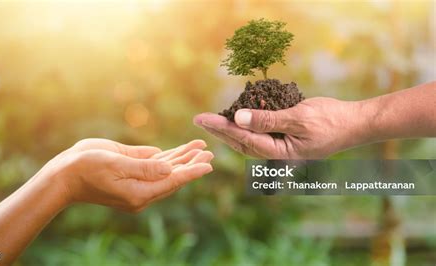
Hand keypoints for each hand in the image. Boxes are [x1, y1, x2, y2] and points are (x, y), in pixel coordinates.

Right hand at [43, 138, 212, 211]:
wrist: (64, 174)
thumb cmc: (85, 169)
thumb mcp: (115, 165)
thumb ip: (143, 167)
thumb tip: (169, 168)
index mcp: (139, 193)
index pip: (172, 181)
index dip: (192, 172)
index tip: (209, 164)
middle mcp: (141, 189)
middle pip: (173, 176)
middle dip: (192, 163)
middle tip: (209, 152)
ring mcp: (136, 180)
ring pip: (165, 169)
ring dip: (183, 158)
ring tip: (200, 147)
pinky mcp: (130, 170)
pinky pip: (153, 164)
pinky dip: (167, 156)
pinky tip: (179, 152)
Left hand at [194, 97, 367, 158]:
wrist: (356, 123)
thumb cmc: (331, 120)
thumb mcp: (298, 117)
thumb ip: (268, 119)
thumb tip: (238, 118)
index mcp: (280, 153)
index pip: (243, 140)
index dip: (221, 128)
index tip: (202, 119)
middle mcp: (278, 154)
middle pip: (241, 143)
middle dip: (220, 131)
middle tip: (199, 120)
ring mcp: (282, 148)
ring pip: (249, 140)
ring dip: (230, 130)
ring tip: (213, 121)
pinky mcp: (286, 139)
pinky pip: (260, 135)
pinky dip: (247, 126)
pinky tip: (238, 118)